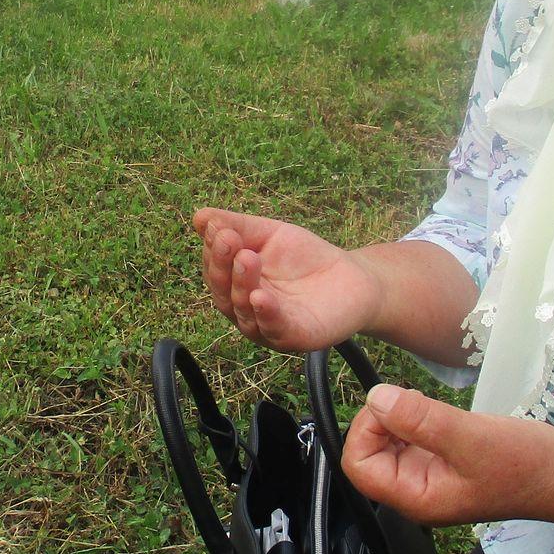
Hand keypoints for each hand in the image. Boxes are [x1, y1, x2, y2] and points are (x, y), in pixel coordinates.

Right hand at [193, 207, 384, 352]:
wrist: (354, 277)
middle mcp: (245, 310)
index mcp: (235, 286)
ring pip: (244, 312)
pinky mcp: (295, 337)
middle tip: (228, 240)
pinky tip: (260, 297)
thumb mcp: (270, 234)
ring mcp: (268, 327)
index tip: (217, 227)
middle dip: (223, 265)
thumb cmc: (305, 258)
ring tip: (247, 258)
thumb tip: (199, 216)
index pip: (215, 269)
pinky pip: (275, 329)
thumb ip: (238, 226)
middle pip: (223, 293)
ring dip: (241, 284)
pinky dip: (265, 314)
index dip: (213, 249)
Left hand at [340, 383, 553, 528]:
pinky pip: (411, 437)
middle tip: (413, 402)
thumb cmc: (528, 464)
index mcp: (417, 498)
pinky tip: (437, 411)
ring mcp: (430, 476)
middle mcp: (417, 492)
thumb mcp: (472, 438)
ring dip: (398, 417)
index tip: (393, 405)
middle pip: (367, 453)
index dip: (365, 430)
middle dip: (381, 421)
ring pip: (388, 442)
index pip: (358, 466)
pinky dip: (415, 418)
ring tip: (428, 407)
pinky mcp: (444, 461)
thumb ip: (422, 419)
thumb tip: (376, 397)